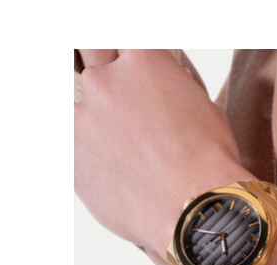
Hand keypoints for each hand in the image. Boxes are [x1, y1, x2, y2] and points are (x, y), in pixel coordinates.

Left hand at [75, 49, 252, 258]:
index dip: (124, 58)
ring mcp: (82, 118)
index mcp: (143, 62)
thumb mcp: (202, 109)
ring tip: (120, 151)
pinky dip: (86, 156)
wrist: (193, 210)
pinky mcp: (69, 156)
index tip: (124, 70)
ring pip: (77, 109)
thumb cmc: (207, 163)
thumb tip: (159, 98)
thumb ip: (169, 92)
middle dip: (104, 77)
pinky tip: (112, 172)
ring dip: (94, 123)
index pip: (120, 42)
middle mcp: (106, 82)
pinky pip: (71, 146)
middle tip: (116, 101)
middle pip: (92, 60)